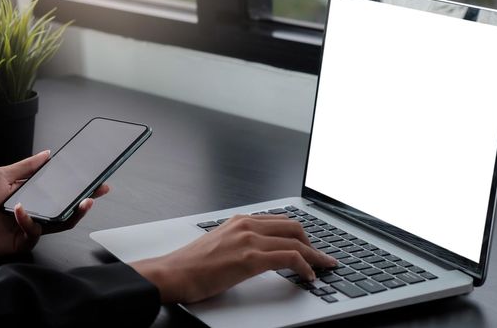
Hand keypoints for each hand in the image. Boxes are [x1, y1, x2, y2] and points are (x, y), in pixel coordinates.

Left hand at [0, 150, 109, 255]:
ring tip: (80, 203)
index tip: (94, 180)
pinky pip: (36, 232)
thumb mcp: (2, 174)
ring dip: (72, 213)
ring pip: (60, 223)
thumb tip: (47, 154)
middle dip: (85, 201)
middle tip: (97, 192)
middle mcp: (35, 210)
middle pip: (66, 208)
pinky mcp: (22, 241)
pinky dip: (29, 220)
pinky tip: (20, 210)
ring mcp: (30, 226)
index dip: (78, 187)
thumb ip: (27, 166)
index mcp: (32, 194)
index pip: (61, 191)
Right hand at [130, 214, 336, 302]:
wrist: (174, 273)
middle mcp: (247, 225)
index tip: (309, 244)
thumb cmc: (192, 264)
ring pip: (296, 241)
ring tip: (322, 267)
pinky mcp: (250, 258)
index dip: (299, 233)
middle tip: (319, 257)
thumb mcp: (220, 243)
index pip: (280, 221)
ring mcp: (249, 240)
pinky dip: (305, 266)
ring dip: (314, 256)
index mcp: (240, 220)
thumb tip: (260, 252)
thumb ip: (241, 241)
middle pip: (293, 227)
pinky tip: (308, 276)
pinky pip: (289, 258)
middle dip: (312, 242)